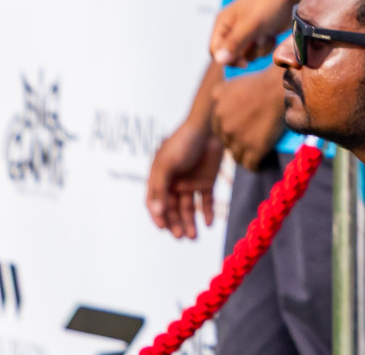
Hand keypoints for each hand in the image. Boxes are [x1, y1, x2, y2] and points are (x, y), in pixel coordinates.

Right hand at [146, 118, 223, 239]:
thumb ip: (160, 188)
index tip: (164, 228)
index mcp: (160, 178)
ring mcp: (191, 182)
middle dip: (176, 223)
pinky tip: (209, 224)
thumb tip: (157, 212)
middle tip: (181, 237)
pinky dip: (208, 212)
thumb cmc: (184, 142)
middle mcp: (174, 182)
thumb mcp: (167, 164)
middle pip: (172, 208)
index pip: (155, 203)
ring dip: (190, 222)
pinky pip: (206, 201)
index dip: (158, 216)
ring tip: (194, 237)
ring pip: (189, 208)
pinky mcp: (207, 180)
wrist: (210, 126)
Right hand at [208, 0, 311, 66]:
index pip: (214, 49)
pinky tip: (272, 35)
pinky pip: (257, 51)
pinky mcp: (258, 35)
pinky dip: (266, 47)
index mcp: (223, 21)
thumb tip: (219, 61)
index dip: (227, 58)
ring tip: (267, 36)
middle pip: (230, 54)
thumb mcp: (252, 25)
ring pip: (245, 55)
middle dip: (245, 53)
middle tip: (259, 45)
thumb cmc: (270, 6)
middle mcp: (231, 27)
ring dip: (258, 50)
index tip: (244, 63)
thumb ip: (235, 43)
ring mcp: (245, 31)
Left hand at [210, 68, 285, 170]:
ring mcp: (239, 139)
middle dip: (236, 143)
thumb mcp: (233, 82)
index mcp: (218, 109)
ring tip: (255, 154)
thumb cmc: (262, 82)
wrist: (280, 88)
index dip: (229, 131)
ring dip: (245, 156)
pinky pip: (251, 165)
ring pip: (237, 156)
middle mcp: (225, 126)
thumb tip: (218, 99)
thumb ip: (220, 92)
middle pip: (227, 143)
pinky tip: (261, 163)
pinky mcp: (254, 149)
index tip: (240, 131)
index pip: (219, 129)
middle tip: (249, 141)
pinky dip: (256, 165)